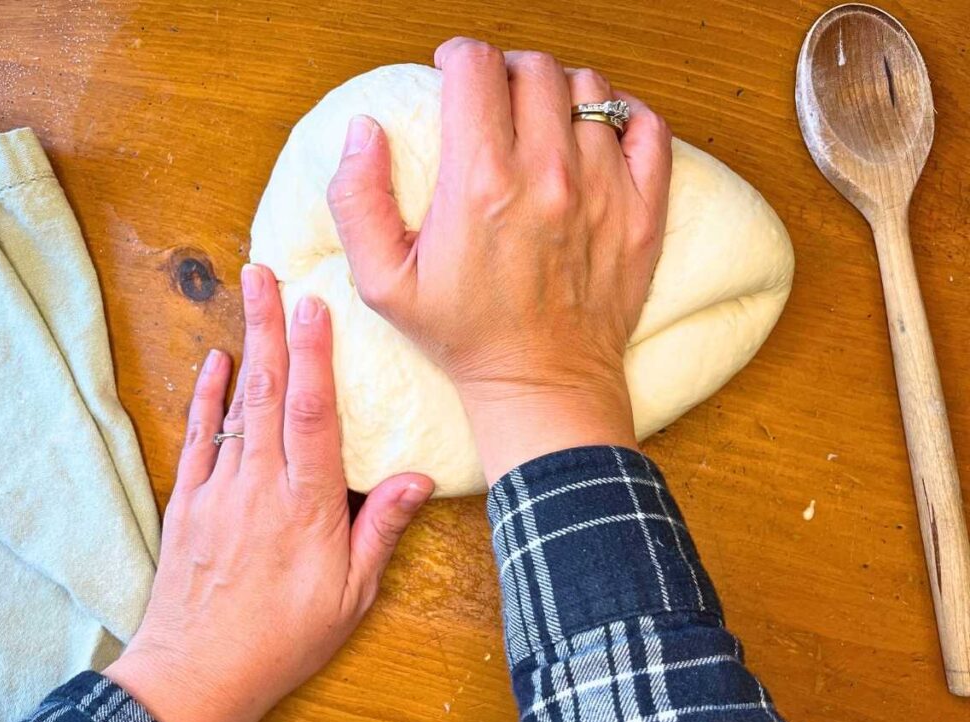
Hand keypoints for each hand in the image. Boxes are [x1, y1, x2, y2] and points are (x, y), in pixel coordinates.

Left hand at [105, 264, 433, 721]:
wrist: (197, 674)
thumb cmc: (284, 637)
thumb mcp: (350, 596)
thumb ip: (380, 529)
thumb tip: (417, 478)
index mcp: (307, 506)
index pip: (314, 417)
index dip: (316, 358)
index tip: (316, 307)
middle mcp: (260, 486)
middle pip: (268, 393)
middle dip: (271, 327)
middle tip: (268, 273)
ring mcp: (220, 490)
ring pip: (235, 405)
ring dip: (244, 347)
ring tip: (246, 294)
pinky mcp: (191, 502)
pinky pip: (200, 437)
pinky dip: (206, 396)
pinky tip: (214, 362)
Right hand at [327, 38, 671, 481]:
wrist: (542, 383)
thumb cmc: (464, 335)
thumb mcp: (384, 282)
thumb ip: (357, 200)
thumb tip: (363, 131)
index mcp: (481, 182)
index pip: (475, 67)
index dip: (457, 57)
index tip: (451, 72)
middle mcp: (547, 174)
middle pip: (534, 68)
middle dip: (506, 70)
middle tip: (495, 98)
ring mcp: (604, 189)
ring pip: (590, 90)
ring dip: (560, 91)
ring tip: (543, 118)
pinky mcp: (643, 210)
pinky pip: (646, 127)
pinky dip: (623, 116)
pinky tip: (598, 134)